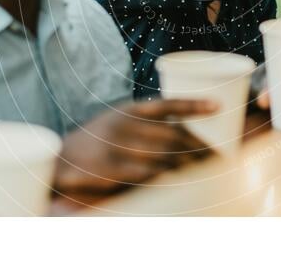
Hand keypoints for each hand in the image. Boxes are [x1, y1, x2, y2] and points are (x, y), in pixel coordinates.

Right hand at [53, 99, 215, 209]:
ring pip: (163, 155)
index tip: (218, 106)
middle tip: (215, 154)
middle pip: (172, 134)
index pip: (168, 103)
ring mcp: (118, 146)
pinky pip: (146, 173)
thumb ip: (147, 122)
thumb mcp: (119, 119)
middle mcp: (126, 124)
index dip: (194, 104)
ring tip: (203, 167)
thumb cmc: (100, 138)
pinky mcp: (111, 169)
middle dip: (198, 146)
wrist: (62, 158)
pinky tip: (176, 178)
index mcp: (130, 109)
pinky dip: (164, 176)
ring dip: (187, 163)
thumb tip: (186, 129)